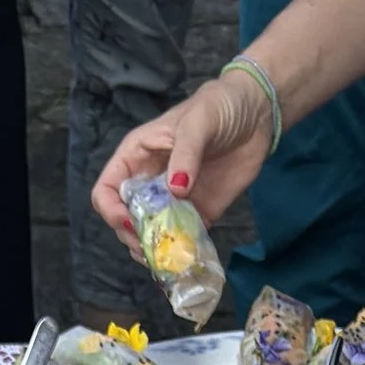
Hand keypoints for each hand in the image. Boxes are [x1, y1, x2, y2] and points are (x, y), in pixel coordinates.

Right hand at [92, 70, 270, 256]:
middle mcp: (149, 182)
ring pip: (150, 235)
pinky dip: (182, 252)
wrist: (257, 113)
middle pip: (123, 220)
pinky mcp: (197, 213)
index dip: (111, 210)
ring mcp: (172, 201)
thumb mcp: (198, 121)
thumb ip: (185, 154)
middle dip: (132, 237)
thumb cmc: (219, 106)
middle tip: (152, 247)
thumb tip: (175, 189)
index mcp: (137, 157)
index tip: (130, 221)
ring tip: (167, 258)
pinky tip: (188, 257)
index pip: (106, 190)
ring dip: (154, 250)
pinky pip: (182, 239)